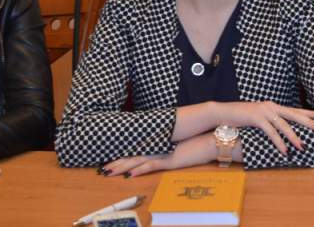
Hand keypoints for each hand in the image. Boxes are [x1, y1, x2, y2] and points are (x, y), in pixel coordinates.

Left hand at [102, 134, 216, 177]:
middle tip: (104, 168)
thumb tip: (161, 148)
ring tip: (109, 171)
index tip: (112, 159)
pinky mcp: (169, 159)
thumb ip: (168, 145)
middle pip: (133, 154)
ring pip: (137, 160)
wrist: (209, 138)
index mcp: (158, 142)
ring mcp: (162, 152)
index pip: (137, 149)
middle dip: (117, 161)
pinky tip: (130, 175)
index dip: (124, 154)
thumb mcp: (179, 143)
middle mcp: (157, 146)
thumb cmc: (196, 141)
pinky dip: (139, 170)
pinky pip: (151, 165)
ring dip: (122, 166)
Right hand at [214, 101, 313, 155]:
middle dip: (308, 122)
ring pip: (284, 124)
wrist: (222, 112)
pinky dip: (279, 142)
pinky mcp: (256, 118)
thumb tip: (281, 129)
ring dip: (293, 137)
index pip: (294, 109)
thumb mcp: (258, 118)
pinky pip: (271, 132)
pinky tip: (285, 150)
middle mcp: (271, 106)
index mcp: (273, 106)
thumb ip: (269, 121)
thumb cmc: (240, 117)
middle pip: (294, 114)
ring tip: (303, 146)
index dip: (309, 113)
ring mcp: (263, 111)